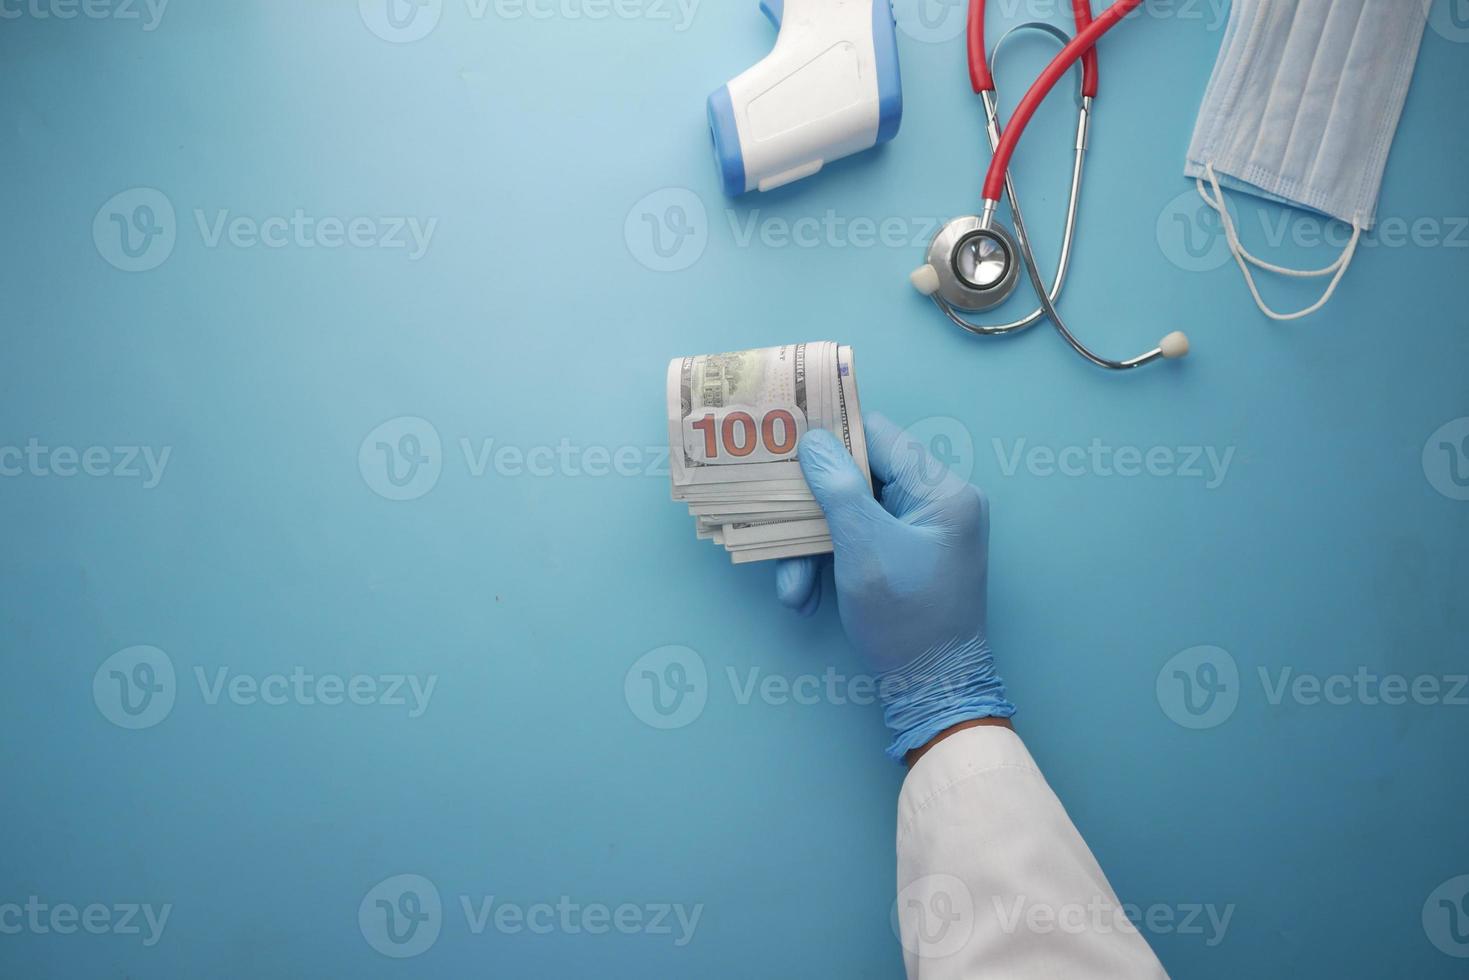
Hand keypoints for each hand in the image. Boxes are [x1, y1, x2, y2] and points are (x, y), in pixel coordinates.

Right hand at [776, 413, 1013, 760]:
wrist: (933, 690)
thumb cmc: (906, 620)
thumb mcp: (864, 551)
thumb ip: (839, 489)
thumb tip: (813, 440)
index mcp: (942, 490)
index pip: (877, 437)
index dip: (828, 440)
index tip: (783, 450)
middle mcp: (937, 501)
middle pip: (857, 477)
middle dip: (813, 514)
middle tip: (775, 532)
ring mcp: (922, 528)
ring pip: (850, 513)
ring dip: (813, 548)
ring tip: (792, 589)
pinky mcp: (905, 553)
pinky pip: (858, 539)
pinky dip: (828, 563)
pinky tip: (804, 596)